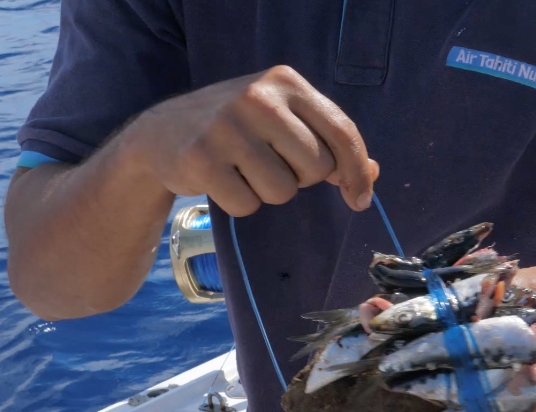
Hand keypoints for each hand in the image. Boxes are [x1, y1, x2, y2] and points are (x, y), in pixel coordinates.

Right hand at [127, 65, 378, 214]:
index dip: (357, 172)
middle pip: (316, 168)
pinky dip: (240, 202)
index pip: (342, 132)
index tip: (360, 199)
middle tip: (272, 163)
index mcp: (286, 82)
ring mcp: (227, 126)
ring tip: (243, 169)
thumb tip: (373, 174)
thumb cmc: (238, 129)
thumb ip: (328, 142)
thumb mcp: (284, 121)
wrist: (162, 133)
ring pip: (283, 191)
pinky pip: (248, 205)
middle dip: (301, 178)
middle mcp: (258, 97)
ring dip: (268, 192)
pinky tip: (222, 179)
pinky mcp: (201, 158)